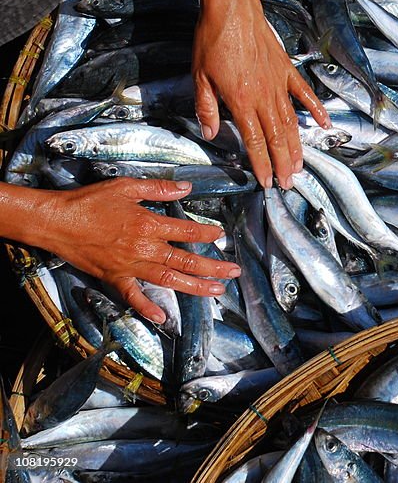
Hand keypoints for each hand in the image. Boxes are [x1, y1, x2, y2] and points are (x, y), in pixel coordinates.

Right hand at [34, 179, 239, 323]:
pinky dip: (147, 308)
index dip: (207, 233)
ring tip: (217, 291)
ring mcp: (129, 266)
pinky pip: (133, 297)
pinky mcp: (113, 278)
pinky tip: (163, 318)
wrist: (55, 221)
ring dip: (195, 286)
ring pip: (169, 279)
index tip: (222, 236)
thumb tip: (187, 187)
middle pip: (185, 259)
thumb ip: (158, 188)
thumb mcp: (126, 187)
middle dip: (213, 267)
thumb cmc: (90, 201)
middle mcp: (143, 248)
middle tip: (234, 272)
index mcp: (148, 224)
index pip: (187, 230)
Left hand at [191, 0, 328, 188]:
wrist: (233, 8)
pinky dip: (315, 110)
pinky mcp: (287, 70)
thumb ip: (206, 106)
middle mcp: (264, 96)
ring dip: (297, 146)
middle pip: (277, 137)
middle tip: (290, 184)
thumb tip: (210, 132)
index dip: (262, 163)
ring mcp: (279, 83)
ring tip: (301, 166)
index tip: (268, 182)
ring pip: (291, 122)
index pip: (255, 140)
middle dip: (283, 163)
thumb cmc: (212, 39)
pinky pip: (304, 94)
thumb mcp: (199, 75)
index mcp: (241, 100)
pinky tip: (323, 124)